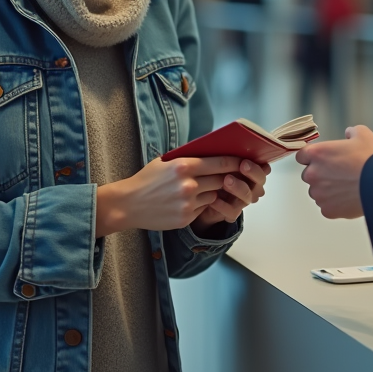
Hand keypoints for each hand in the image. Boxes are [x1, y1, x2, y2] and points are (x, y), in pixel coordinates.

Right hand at [96, 156, 242, 235]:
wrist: (128, 204)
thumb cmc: (146, 180)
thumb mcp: (165, 162)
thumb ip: (187, 158)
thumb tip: (211, 153)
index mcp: (183, 166)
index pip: (220, 163)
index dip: (235, 162)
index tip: (244, 160)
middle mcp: (188, 185)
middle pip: (221, 180)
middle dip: (229, 178)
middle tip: (236, 174)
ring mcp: (188, 203)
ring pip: (213, 196)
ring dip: (213, 192)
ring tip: (204, 188)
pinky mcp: (186, 218)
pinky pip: (203, 209)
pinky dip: (201, 204)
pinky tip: (190, 201)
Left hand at [192, 159, 270, 232]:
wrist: (200, 198)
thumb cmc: (213, 175)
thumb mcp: (218, 162)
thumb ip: (226, 155)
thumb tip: (225, 140)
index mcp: (251, 172)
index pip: (263, 168)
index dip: (258, 164)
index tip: (249, 158)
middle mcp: (251, 187)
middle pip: (259, 181)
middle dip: (252, 172)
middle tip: (242, 165)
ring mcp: (242, 201)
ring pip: (247, 196)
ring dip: (238, 187)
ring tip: (226, 180)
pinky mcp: (232, 213)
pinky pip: (232, 211)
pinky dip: (223, 205)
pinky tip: (214, 199)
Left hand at [294, 125, 372, 218]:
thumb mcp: (363, 135)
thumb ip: (351, 132)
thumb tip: (349, 133)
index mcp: (317, 153)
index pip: (302, 155)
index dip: (314, 157)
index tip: (324, 159)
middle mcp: (312, 174)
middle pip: (309, 174)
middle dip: (321, 174)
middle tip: (341, 174)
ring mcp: (319, 194)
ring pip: (318, 192)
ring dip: (328, 190)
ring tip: (348, 187)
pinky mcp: (328, 210)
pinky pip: (327, 207)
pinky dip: (336, 204)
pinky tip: (350, 198)